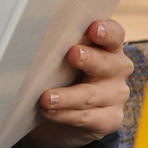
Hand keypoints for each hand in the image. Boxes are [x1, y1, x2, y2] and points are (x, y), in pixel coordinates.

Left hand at [24, 19, 131, 147]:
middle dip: (89, 58)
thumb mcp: (60, 60)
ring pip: (91, 95)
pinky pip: (87, 117)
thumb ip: (57, 49)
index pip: (115, 35)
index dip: (107, 30)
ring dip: (67, 96)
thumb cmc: (60, 78)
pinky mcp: (110, 120)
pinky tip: (50, 111)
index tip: (94, 28)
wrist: (60, 118)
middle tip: (73, 54)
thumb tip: (31, 38)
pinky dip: (66, 115)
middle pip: (107, 63)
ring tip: (46, 97)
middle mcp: (116, 70)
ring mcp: (116, 96)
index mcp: (108, 48)